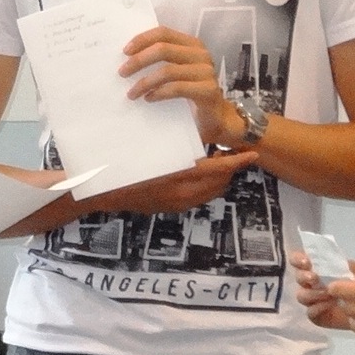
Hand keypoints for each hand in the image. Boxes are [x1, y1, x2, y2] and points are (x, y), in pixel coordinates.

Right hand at [84, 151, 255, 214]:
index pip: (217, 169)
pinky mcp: (173, 208)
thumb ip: (176, 152)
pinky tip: (198, 174)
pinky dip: (206, 186)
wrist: (103, 192)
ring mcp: (178, 203)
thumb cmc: (124, 167)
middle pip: (220, 182)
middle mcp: (182, 194)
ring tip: (217, 162)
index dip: (236, 162)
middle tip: (232, 153)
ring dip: (218, 178)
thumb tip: (199, 147)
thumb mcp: (151, 152)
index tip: (251, 154)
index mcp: (179, 177)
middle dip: (229, 169)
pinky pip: (199, 198)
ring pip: (211, 191)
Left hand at [121, 26, 236, 142]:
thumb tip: (127, 59)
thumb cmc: (188, 94)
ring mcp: (206, 72)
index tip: (124, 52)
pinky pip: (176, 88)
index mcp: (192, 45)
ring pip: (168, 71)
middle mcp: (201, 54)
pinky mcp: (207, 90)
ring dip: (144, 82)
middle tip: (122, 73)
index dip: (142, 40)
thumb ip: (159, 62)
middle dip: (139, 61)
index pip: (164, 33)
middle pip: (163, 49)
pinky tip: (148, 99)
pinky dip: (158, 93)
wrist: (213, 118)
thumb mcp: (174, 73)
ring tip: (131, 93)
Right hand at [289, 251, 351, 330]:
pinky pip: (310, 313)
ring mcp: (313, 300)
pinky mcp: (317, 316)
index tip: (306, 262)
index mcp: (318, 269)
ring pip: (302, 296)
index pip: (299, 260)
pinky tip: (328, 305)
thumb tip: (344, 263)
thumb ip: (352, 268)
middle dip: (303, 277)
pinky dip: (316, 309)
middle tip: (314, 278)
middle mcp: (312, 284)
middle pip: (298, 278)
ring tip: (327, 294)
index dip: (297, 259)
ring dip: (311, 294)